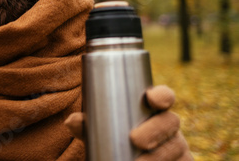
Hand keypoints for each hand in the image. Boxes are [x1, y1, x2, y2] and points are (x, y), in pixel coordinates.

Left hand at [64, 85, 192, 159]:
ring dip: (159, 155)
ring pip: (176, 148)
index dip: (162, 95)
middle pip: (171, 122)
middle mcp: (168, 125)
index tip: (151, 98)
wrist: (126, 159)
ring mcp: (177, 146)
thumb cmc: (113, 138)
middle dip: (156, 129)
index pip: (164, 96)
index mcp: (152, 109)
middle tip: (135, 139)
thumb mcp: (100, 131)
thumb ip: (86, 125)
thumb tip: (71, 121)